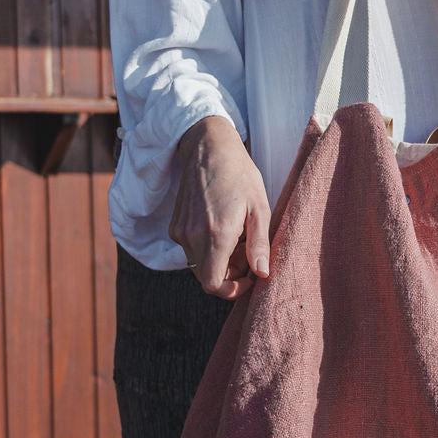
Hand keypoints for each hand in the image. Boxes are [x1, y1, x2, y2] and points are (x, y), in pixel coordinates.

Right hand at [170, 115, 271, 299]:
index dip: (231, 290)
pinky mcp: (175, 226)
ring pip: (199, 265)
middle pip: (207, 278)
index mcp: (216, 234)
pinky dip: (208, 250)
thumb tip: (262, 274)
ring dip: (220, 262)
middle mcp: (192, 236)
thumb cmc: (239, 174)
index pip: (214, 284)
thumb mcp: (259, 208)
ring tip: (238, 238)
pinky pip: (192, 251)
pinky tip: (223, 229)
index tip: (249, 279)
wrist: (207, 147)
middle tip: (248, 254)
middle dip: (229, 275)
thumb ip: (259, 245)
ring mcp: (180, 231)